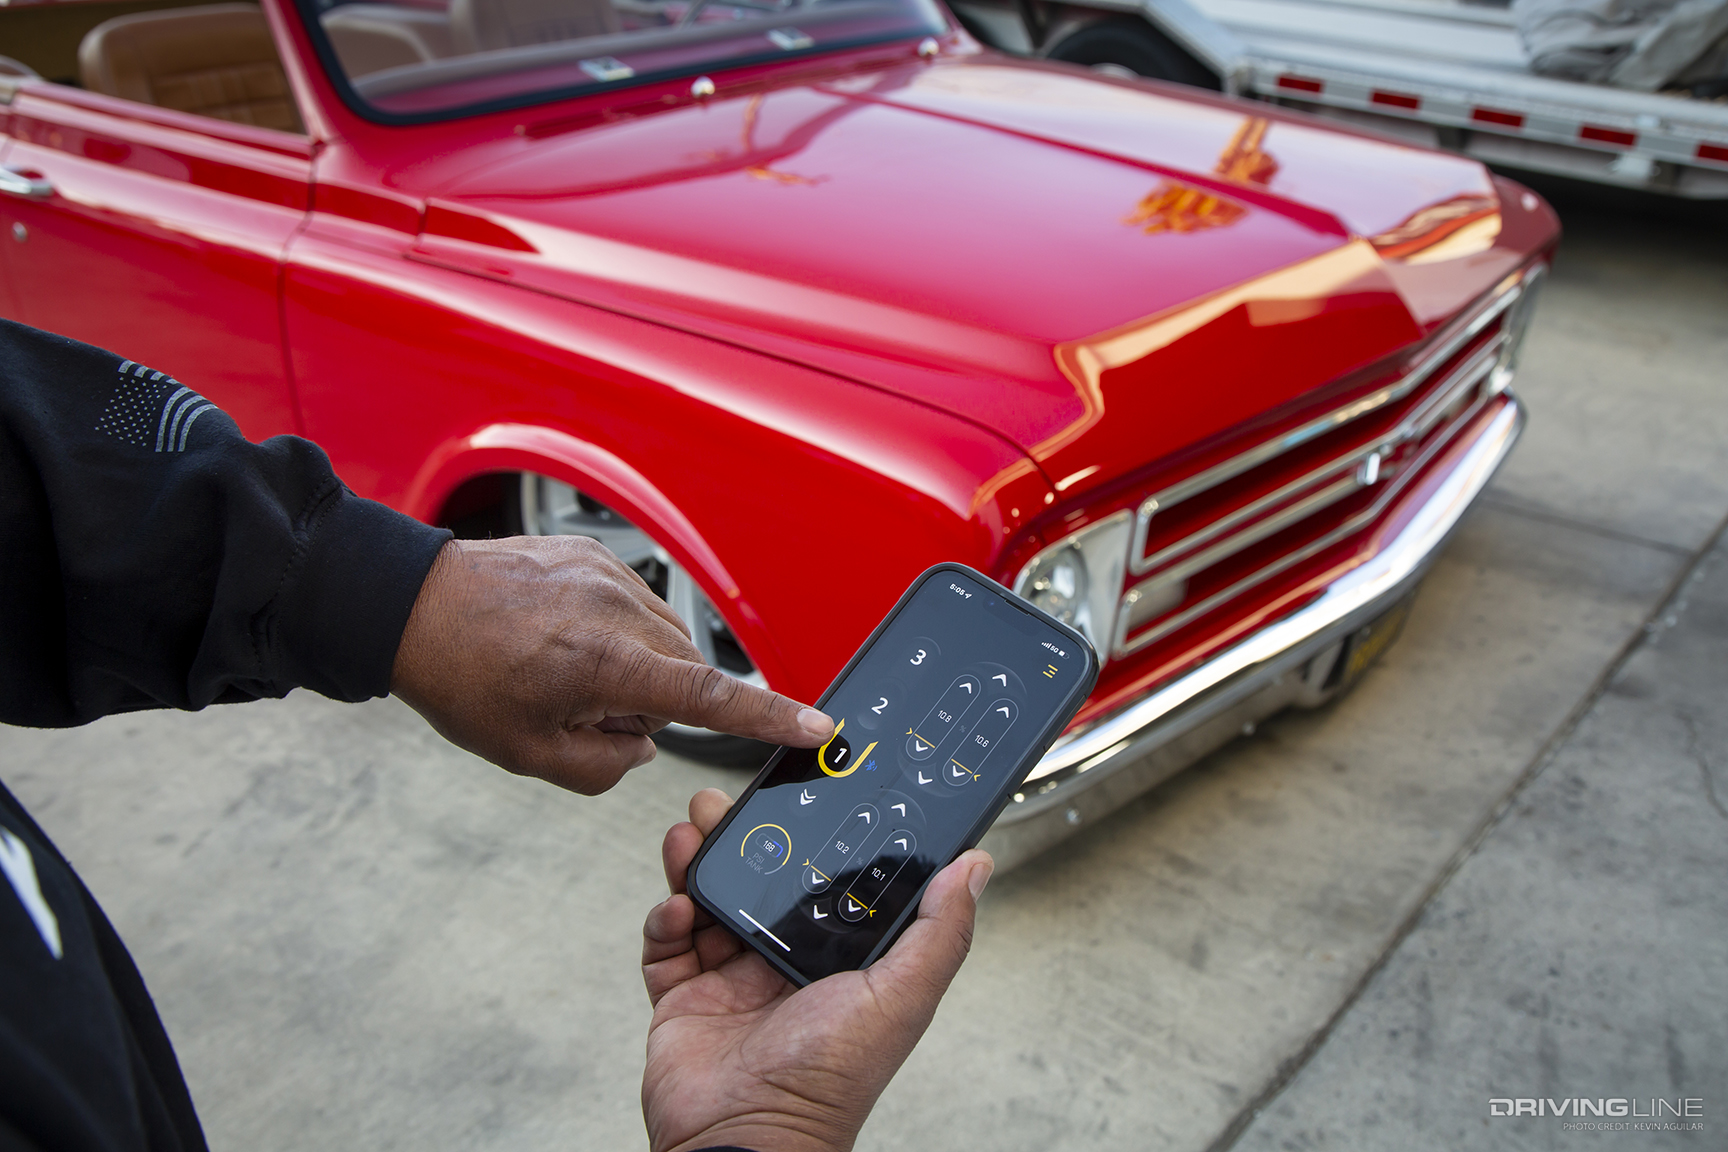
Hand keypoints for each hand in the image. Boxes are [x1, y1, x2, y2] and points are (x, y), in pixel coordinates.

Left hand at [391, 536, 833, 793]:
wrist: (411, 604)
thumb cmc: (461, 677)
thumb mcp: (528, 754)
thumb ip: (605, 765)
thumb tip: (642, 747)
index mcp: (606, 663)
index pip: (711, 698)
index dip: (770, 717)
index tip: (817, 726)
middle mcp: (618, 611)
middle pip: (683, 673)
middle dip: (650, 703)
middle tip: (578, 709)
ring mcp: (609, 576)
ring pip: (662, 641)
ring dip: (634, 666)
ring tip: (562, 669)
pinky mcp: (596, 556)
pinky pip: (636, 608)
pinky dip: (615, 634)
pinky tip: (560, 639)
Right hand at [642, 789, 992, 1151]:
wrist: (745, 1138)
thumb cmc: (828, 1084)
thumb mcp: (900, 998)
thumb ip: (940, 932)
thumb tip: (976, 866)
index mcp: (838, 958)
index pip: (825, 878)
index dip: (814, 835)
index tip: (804, 791)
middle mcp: (785, 960)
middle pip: (760, 878)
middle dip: (741, 836)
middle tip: (727, 802)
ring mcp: (730, 977)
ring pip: (710, 897)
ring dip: (697, 860)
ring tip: (692, 831)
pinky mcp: (683, 995)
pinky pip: (667, 942)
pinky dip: (665, 918)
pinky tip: (678, 907)